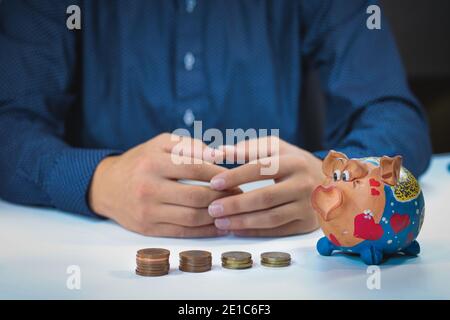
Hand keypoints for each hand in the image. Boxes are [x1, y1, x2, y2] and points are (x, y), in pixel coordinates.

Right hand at [89, 133, 236, 236]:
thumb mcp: (160, 143)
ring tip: (232, 209)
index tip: (236, 177)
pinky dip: (205, 231)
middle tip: (239, 194)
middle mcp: (148, 188)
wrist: (107, 186)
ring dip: (217, 215)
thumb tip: (219, 156)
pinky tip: (219, 225)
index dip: (220, 174)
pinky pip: (183, 232)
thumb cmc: (140, 161)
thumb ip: (190, 145)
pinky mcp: (149, 229)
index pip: (195, 169)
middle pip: (197, 196)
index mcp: (153, 163)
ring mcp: (148, 211)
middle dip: (223, 197)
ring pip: (192, 217)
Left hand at [207, 137, 322, 236]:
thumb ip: (247, 148)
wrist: (328, 181)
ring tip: (219, 221)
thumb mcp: (276, 148)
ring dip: (242, 222)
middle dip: (235, 204)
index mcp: (294, 162)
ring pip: (270, 218)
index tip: (214, 182)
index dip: (236, 176)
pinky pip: (277, 230)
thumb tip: (216, 153)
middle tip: (213, 208)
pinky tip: (236, 229)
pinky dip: (255, 232)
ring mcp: (307, 206)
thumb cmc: (293, 162)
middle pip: (264, 197)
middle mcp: (303, 184)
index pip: (260, 169)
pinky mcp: (306, 223)